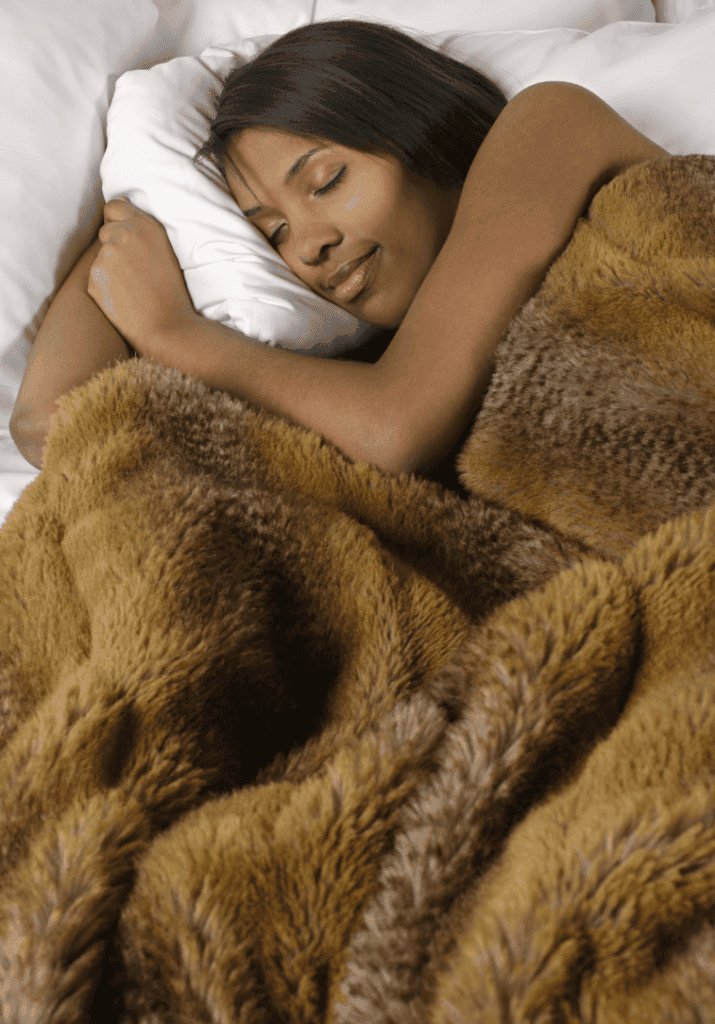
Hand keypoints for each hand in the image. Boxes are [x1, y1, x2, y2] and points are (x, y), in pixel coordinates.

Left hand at [88, 198, 196, 353]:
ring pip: (101, 256)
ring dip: (111, 267)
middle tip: (135, 271)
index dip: (117, 221)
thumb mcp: (166, 249)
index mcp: (146, 225)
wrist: (166, 327)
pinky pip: (96, 277)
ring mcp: (106, 256)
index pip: (114, 207)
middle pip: (106, 231)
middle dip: (115, 246)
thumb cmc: (172, 292)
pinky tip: (123, 298)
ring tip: (132, 287)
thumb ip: (141, 226)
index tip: (124, 236)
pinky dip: (105, 286)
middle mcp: (123, 235)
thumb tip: (119, 206)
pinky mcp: (94, 277)